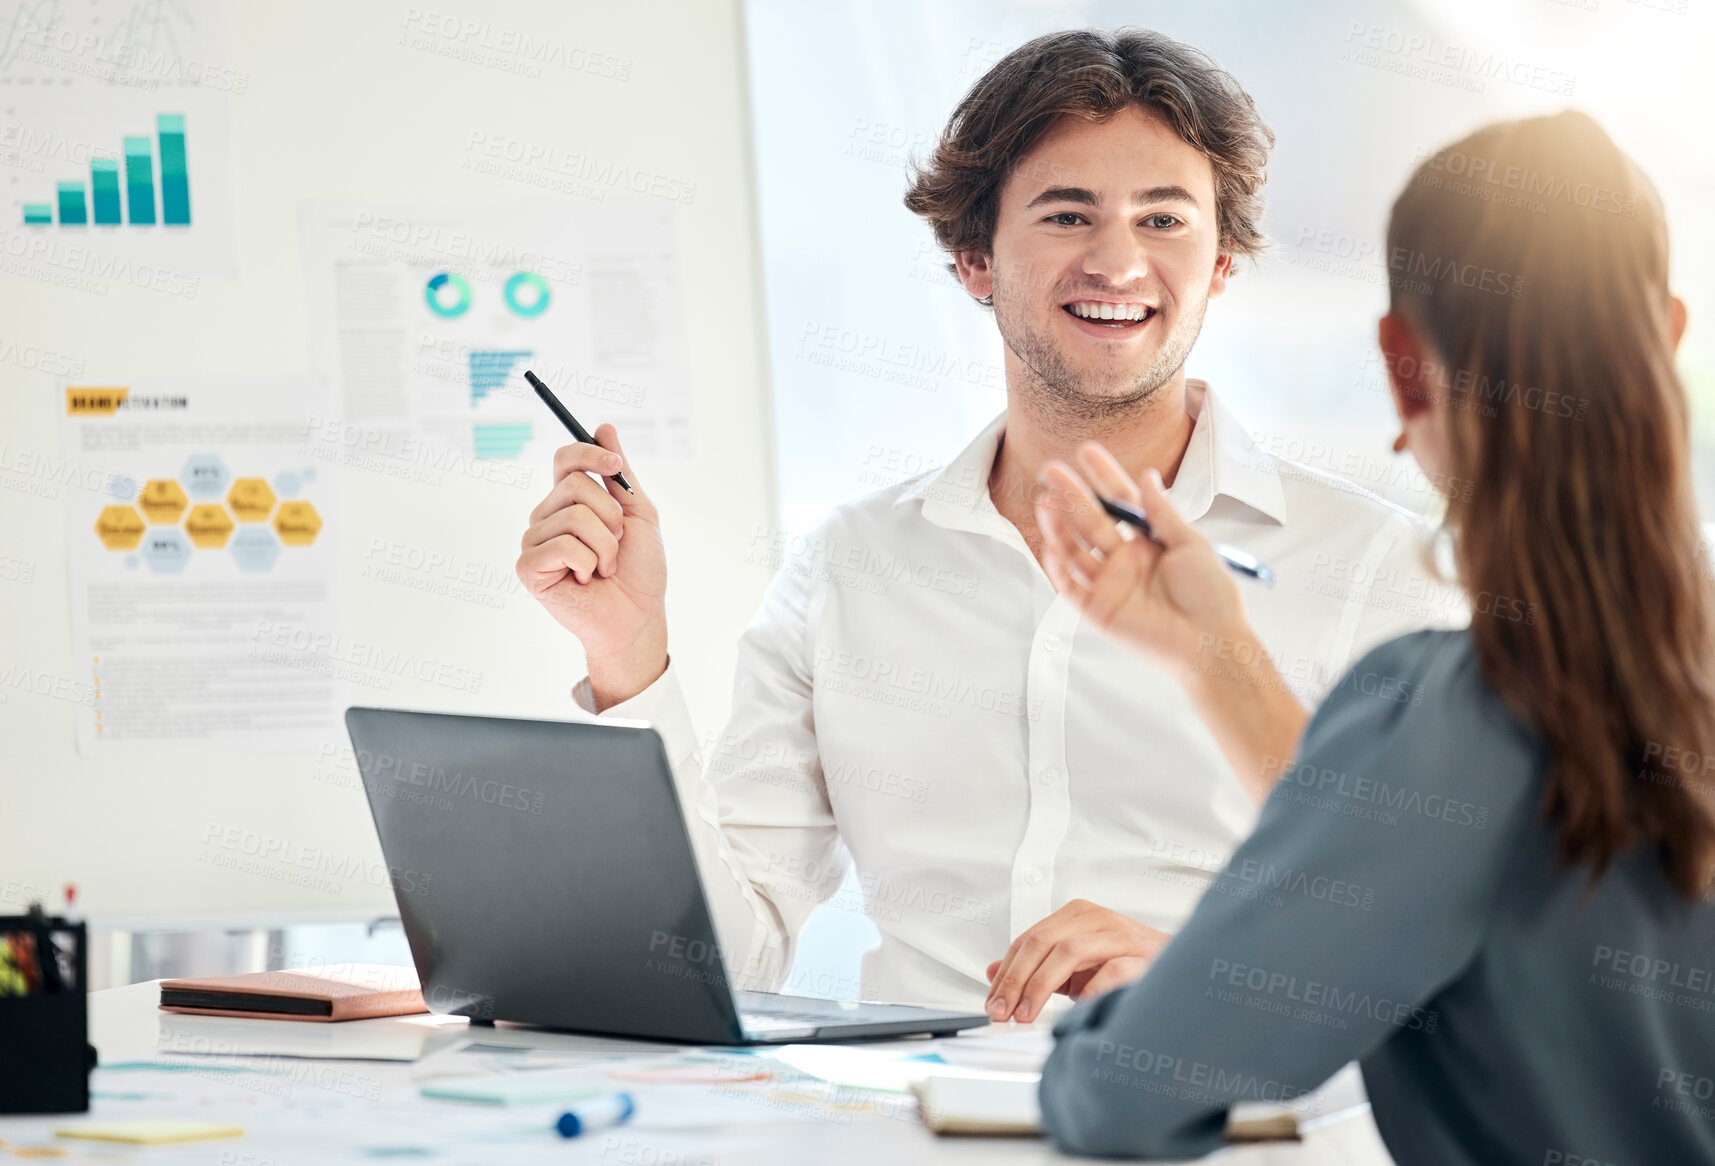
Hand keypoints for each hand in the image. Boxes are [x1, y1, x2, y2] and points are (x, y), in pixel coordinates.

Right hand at [516, 424, 667, 707]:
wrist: (638, 615)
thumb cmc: (639, 570)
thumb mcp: (638, 514)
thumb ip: (620, 474)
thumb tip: (604, 427)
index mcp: (569, 502)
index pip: (565, 459)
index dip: (589, 455)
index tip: (615, 466)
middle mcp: (546, 517)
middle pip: (576, 485)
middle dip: (611, 516)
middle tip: (616, 544)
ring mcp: (535, 541)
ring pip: (574, 516)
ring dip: (605, 545)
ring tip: (604, 567)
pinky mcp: (528, 567)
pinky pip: (563, 546)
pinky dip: (588, 563)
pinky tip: (585, 579)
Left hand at [984, 899, 1165, 1023]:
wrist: (1180, 970)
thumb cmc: (1126, 965)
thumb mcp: (1074, 965)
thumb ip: (1036, 967)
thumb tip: (992, 973)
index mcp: (1077, 915)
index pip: (1028, 940)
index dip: (1006, 973)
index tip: (992, 1004)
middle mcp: (1096, 918)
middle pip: (1041, 942)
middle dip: (1016, 981)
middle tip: (1002, 1012)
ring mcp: (1120, 934)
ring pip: (1068, 951)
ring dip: (1041, 986)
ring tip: (1027, 1015)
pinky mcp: (1142, 956)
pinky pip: (1109, 972)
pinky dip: (1089, 992)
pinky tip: (1078, 1009)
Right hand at [1034, 443, 1244, 675]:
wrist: (1210, 641)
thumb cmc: (1211, 595)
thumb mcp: (1192, 544)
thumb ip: (1163, 512)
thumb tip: (1147, 476)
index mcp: (1148, 541)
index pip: (1120, 501)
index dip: (1103, 476)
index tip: (1086, 452)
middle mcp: (1125, 559)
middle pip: (1091, 521)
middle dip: (1071, 495)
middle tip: (1051, 470)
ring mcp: (1109, 583)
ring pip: (1076, 550)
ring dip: (1059, 527)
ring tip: (1045, 502)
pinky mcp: (1098, 609)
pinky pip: (1071, 587)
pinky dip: (1059, 568)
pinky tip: (1050, 546)